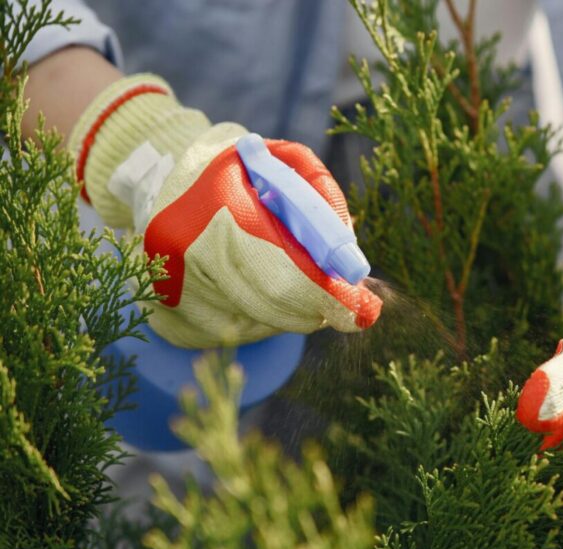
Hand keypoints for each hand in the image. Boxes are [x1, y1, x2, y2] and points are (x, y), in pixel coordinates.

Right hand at [70, 75, 380, 347]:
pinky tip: (258, 290)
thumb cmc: (236, 169)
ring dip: (291, 312)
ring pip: (258, 322)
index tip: (362, 309)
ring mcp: (173, 290)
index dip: (324, 294)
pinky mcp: (169, 317)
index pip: (282, 271)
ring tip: (294, 281)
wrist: (158, 179)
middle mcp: (186, 253)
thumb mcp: (281, 160)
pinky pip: (235, 332)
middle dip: (317, 307)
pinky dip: (261, 318)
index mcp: (215, 208)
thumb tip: (349, 253)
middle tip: (349, 308)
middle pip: (272, 304)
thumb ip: (320, 195)